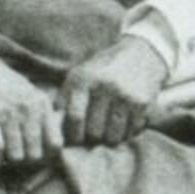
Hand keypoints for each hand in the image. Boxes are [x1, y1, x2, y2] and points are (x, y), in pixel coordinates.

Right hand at [0, 38, 61, 171]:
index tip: (34, 154)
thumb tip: (49, 138)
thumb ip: (40, 112)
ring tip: (1, 154)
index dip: (46, 155)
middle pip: (36, 154)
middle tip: (14, 155)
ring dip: (7, 160)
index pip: (56, 143)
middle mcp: (29, 110)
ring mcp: (9, 116)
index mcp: (41, 104)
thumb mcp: (28, 92)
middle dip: (24, 160)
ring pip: (16, 156)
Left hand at [57, 27, 171, 149]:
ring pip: (112, 136)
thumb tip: (52, 127)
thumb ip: (65, 98)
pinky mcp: (142, 103)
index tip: (75, 138)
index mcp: (84, 79)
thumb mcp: (80, 75)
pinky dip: (125, 134)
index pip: (74, 116)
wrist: (141, 54)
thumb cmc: (103, 70)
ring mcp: (125, 95)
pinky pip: (129, 132)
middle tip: (93, 135)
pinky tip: (123, 124)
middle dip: (91, 138)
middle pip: (94, 130)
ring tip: (108, 130)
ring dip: (109, 139)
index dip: (73, 134)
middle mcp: (104, 86)